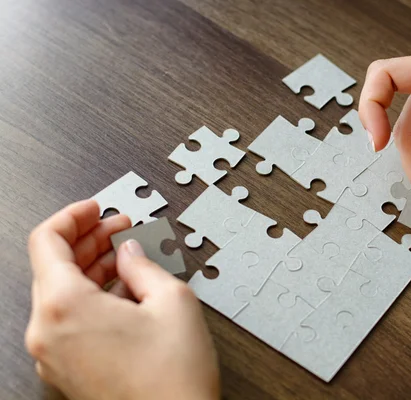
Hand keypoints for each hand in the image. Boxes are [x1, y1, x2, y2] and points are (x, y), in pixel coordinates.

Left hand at [25, 199, 219, 399]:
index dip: (73, 216)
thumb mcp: (172, 299)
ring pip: (61, 294)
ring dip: (91, 268)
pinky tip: (124, 291)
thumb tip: (129, 252)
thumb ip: (143, 264)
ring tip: (126, 257)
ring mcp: (54, 355)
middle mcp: (48, 333)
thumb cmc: (174, 378)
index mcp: (64, 308)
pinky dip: (91, 297)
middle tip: (120, 229)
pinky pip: (69, 320)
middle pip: (53, 267)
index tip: (95, 209)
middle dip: (88, 241)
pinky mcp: (67, 370)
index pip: (46, 241)